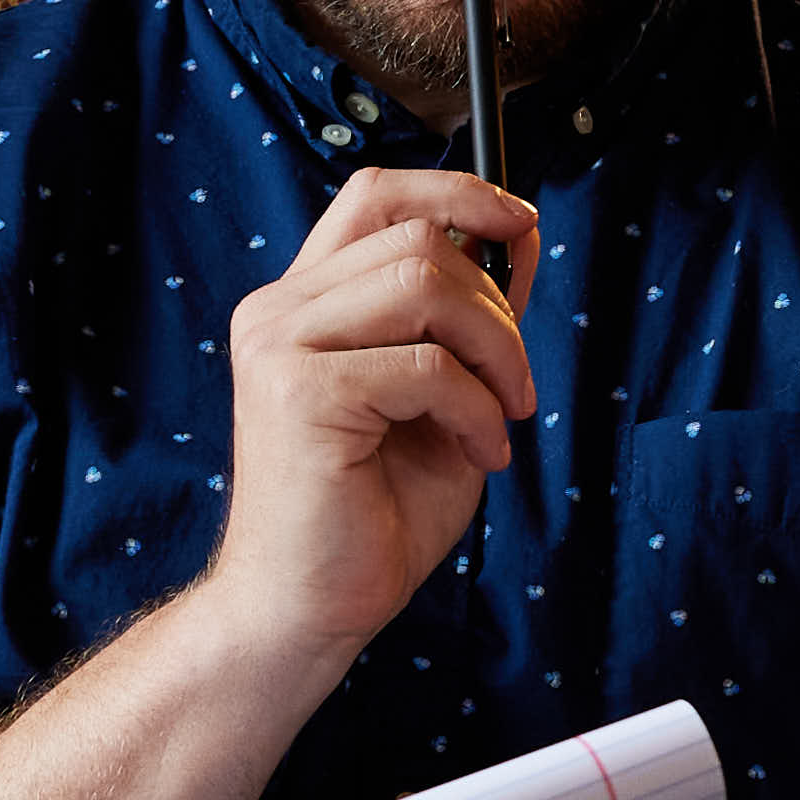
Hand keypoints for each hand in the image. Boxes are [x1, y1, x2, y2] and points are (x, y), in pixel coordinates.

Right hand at [201, 166, 538, 664]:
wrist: (309, 608)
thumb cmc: (372, 513)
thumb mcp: (444, 396)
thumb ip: (470, 319)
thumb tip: (519, 236)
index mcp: (305, 304)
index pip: (376, 195)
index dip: (458, 192)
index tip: (519, 223)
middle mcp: (279, 311)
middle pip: (418, 237)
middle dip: (496, 307)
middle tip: (516, 387)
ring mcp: (280, 345)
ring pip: (425, 282)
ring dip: (494, 351)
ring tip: (502, 418)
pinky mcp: (298, 392)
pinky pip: (424, 364)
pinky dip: (476, 410)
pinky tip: (478, 455)